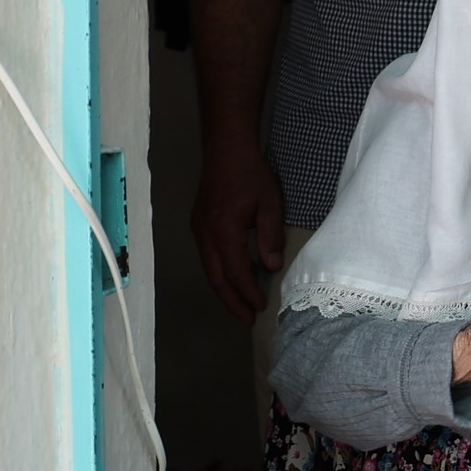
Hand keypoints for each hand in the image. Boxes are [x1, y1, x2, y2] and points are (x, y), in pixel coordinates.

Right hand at [192, 140, 287, 322]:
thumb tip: (271, 266)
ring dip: (225, 290)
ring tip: (241, 306)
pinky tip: (234, 278)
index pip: (236, 272)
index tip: (261, 307)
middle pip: (216, 278)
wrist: (226, 150)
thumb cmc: (251, 174)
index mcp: (223, 231)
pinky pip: (208, 258)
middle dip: (231, 302)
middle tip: (247, 320)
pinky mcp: (199, 226)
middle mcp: (205, 234)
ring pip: (209, 270)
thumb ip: (270, 237)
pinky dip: (220, 274)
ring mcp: (199, 230)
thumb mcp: (270, 204)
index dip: (248, 292)